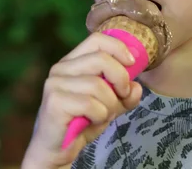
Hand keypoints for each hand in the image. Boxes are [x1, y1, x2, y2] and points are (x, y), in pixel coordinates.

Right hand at [22, 32, 142, 168]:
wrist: (57, 150)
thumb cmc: (82, 123)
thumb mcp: (110, 105)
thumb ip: (125, 95)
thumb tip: (137, 87)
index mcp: (72, 62)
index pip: (97, 40)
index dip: (119, 48)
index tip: (132, 64)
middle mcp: (61, 68)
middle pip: (101, 59)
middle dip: (121, 79)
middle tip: (123, 96)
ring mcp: (55, 84)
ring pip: (98, 85)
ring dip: (110, 105)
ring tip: (103, 115)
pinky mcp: (54, 102)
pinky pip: (91, 104)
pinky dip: (100, 116)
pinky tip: (92, 121)